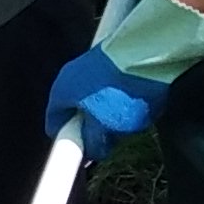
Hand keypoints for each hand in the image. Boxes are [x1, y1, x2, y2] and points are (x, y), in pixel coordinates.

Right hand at [42, 44, 172, 163]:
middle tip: (111, 138)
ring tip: (130, 119)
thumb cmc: (119, 93)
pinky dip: (122, 94)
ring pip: (96, 96)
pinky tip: (139, 101)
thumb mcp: (106, 130)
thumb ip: (95, 144)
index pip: (55, 123)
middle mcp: (71, 74)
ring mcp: (92, 61)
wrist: (148, 51)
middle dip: (92, 126)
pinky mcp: (114, 55)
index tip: (84, 151)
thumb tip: (94, 151)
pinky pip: (112, 82)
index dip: (69, 141)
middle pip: (76, 109)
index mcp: (60, 91)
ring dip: (109, 110)